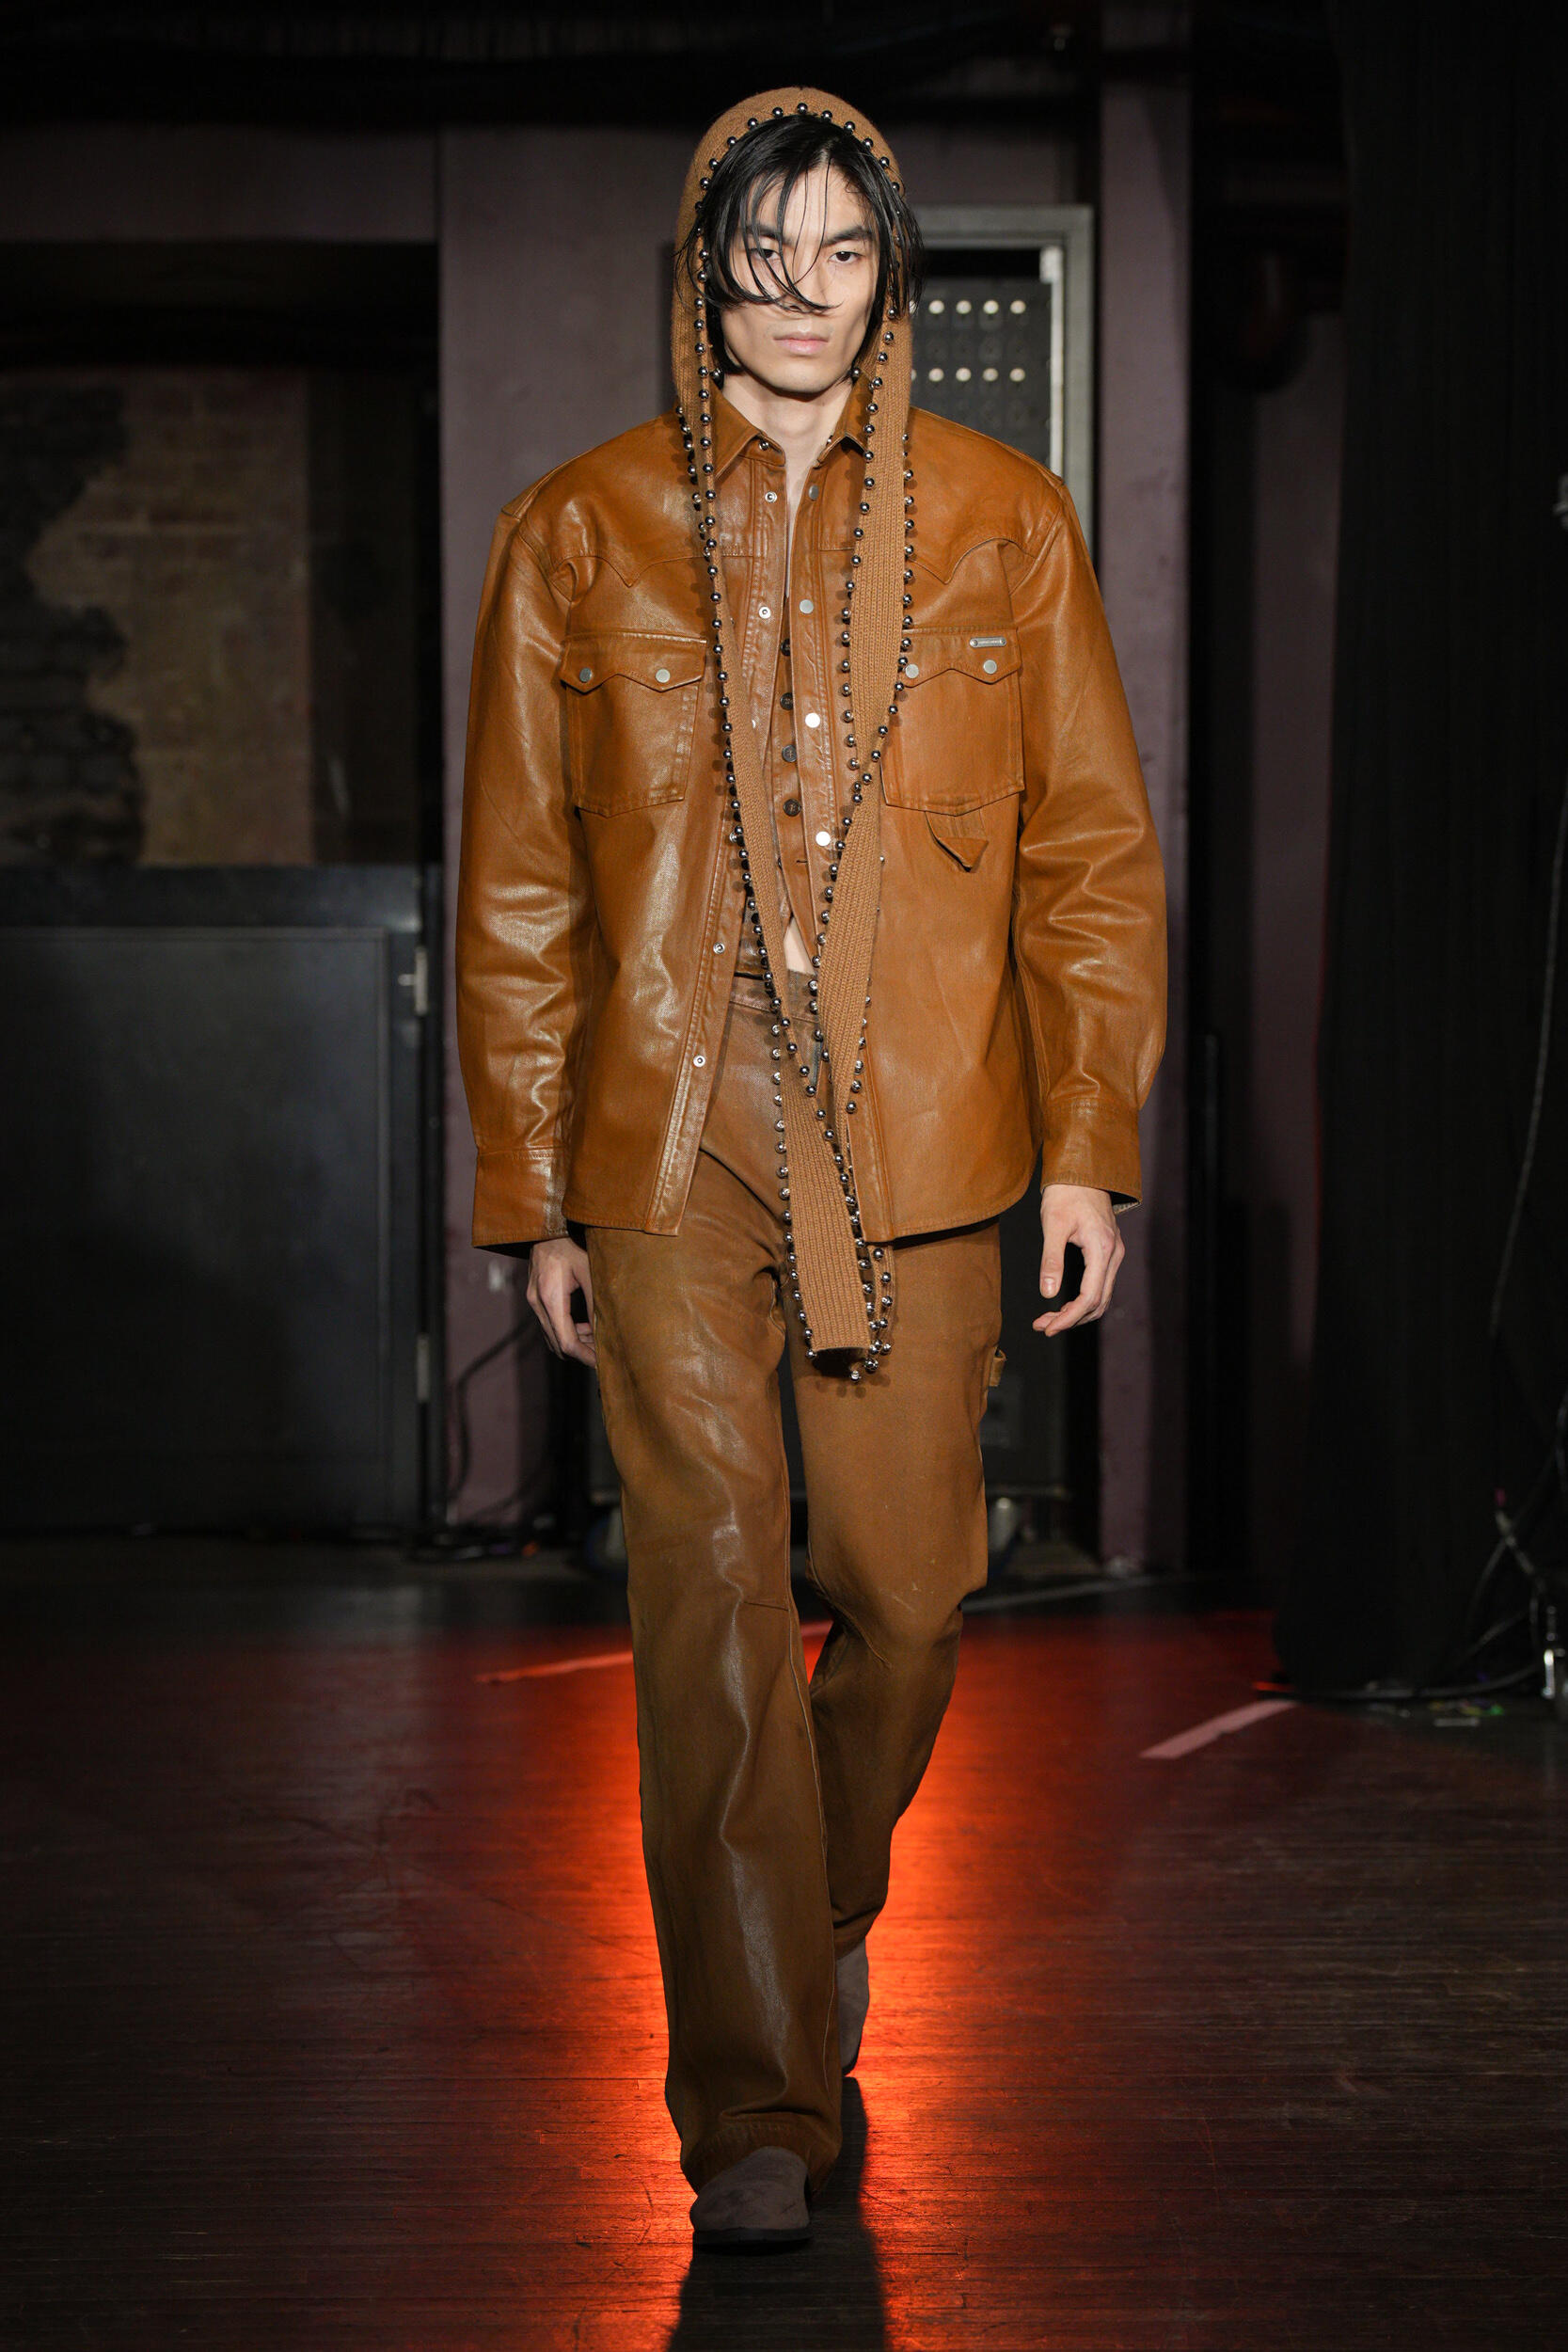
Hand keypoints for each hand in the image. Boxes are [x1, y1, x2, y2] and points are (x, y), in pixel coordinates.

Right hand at [526, 1236, 596, 1364]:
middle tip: (605, 1355)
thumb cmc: (571, 1241)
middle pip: (558, 1342)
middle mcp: (537, 1302)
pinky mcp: (535, 1295)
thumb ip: (595, 1303)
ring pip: (553, 1334)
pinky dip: (567, 1330)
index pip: (566, 1341)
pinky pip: (550, 1323)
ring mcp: (533, 1299)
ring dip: (575, 1342)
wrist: (548, 1223)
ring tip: (600, 1342)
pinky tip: (586, 1327)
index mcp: (550, 1297)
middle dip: (582, 1351)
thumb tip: (606, 1332)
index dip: (585, 1356)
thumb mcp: (589, 1271)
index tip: (603, 1364)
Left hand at [1034, 1184, 1122, 1335]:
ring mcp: (1114, 1253)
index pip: (1089, 1297)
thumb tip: (1048, 1294)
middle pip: (1097, 1302)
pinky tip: (1062, 1303)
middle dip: (1070, 1319)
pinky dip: (1082, 1299)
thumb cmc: (1065, 1193)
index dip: (1068, 1318)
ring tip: (1048, 1318)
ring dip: (1076, 1312)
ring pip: (1100, 1296)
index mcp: (1102, 1249)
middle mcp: (1113, 1254)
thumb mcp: (1052, 1224)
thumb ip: (1051, 1260)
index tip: (1047, 1327)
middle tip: (1042, 1326)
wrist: (1082, 1170)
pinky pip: (1099, 1284)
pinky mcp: (1108, 1251)